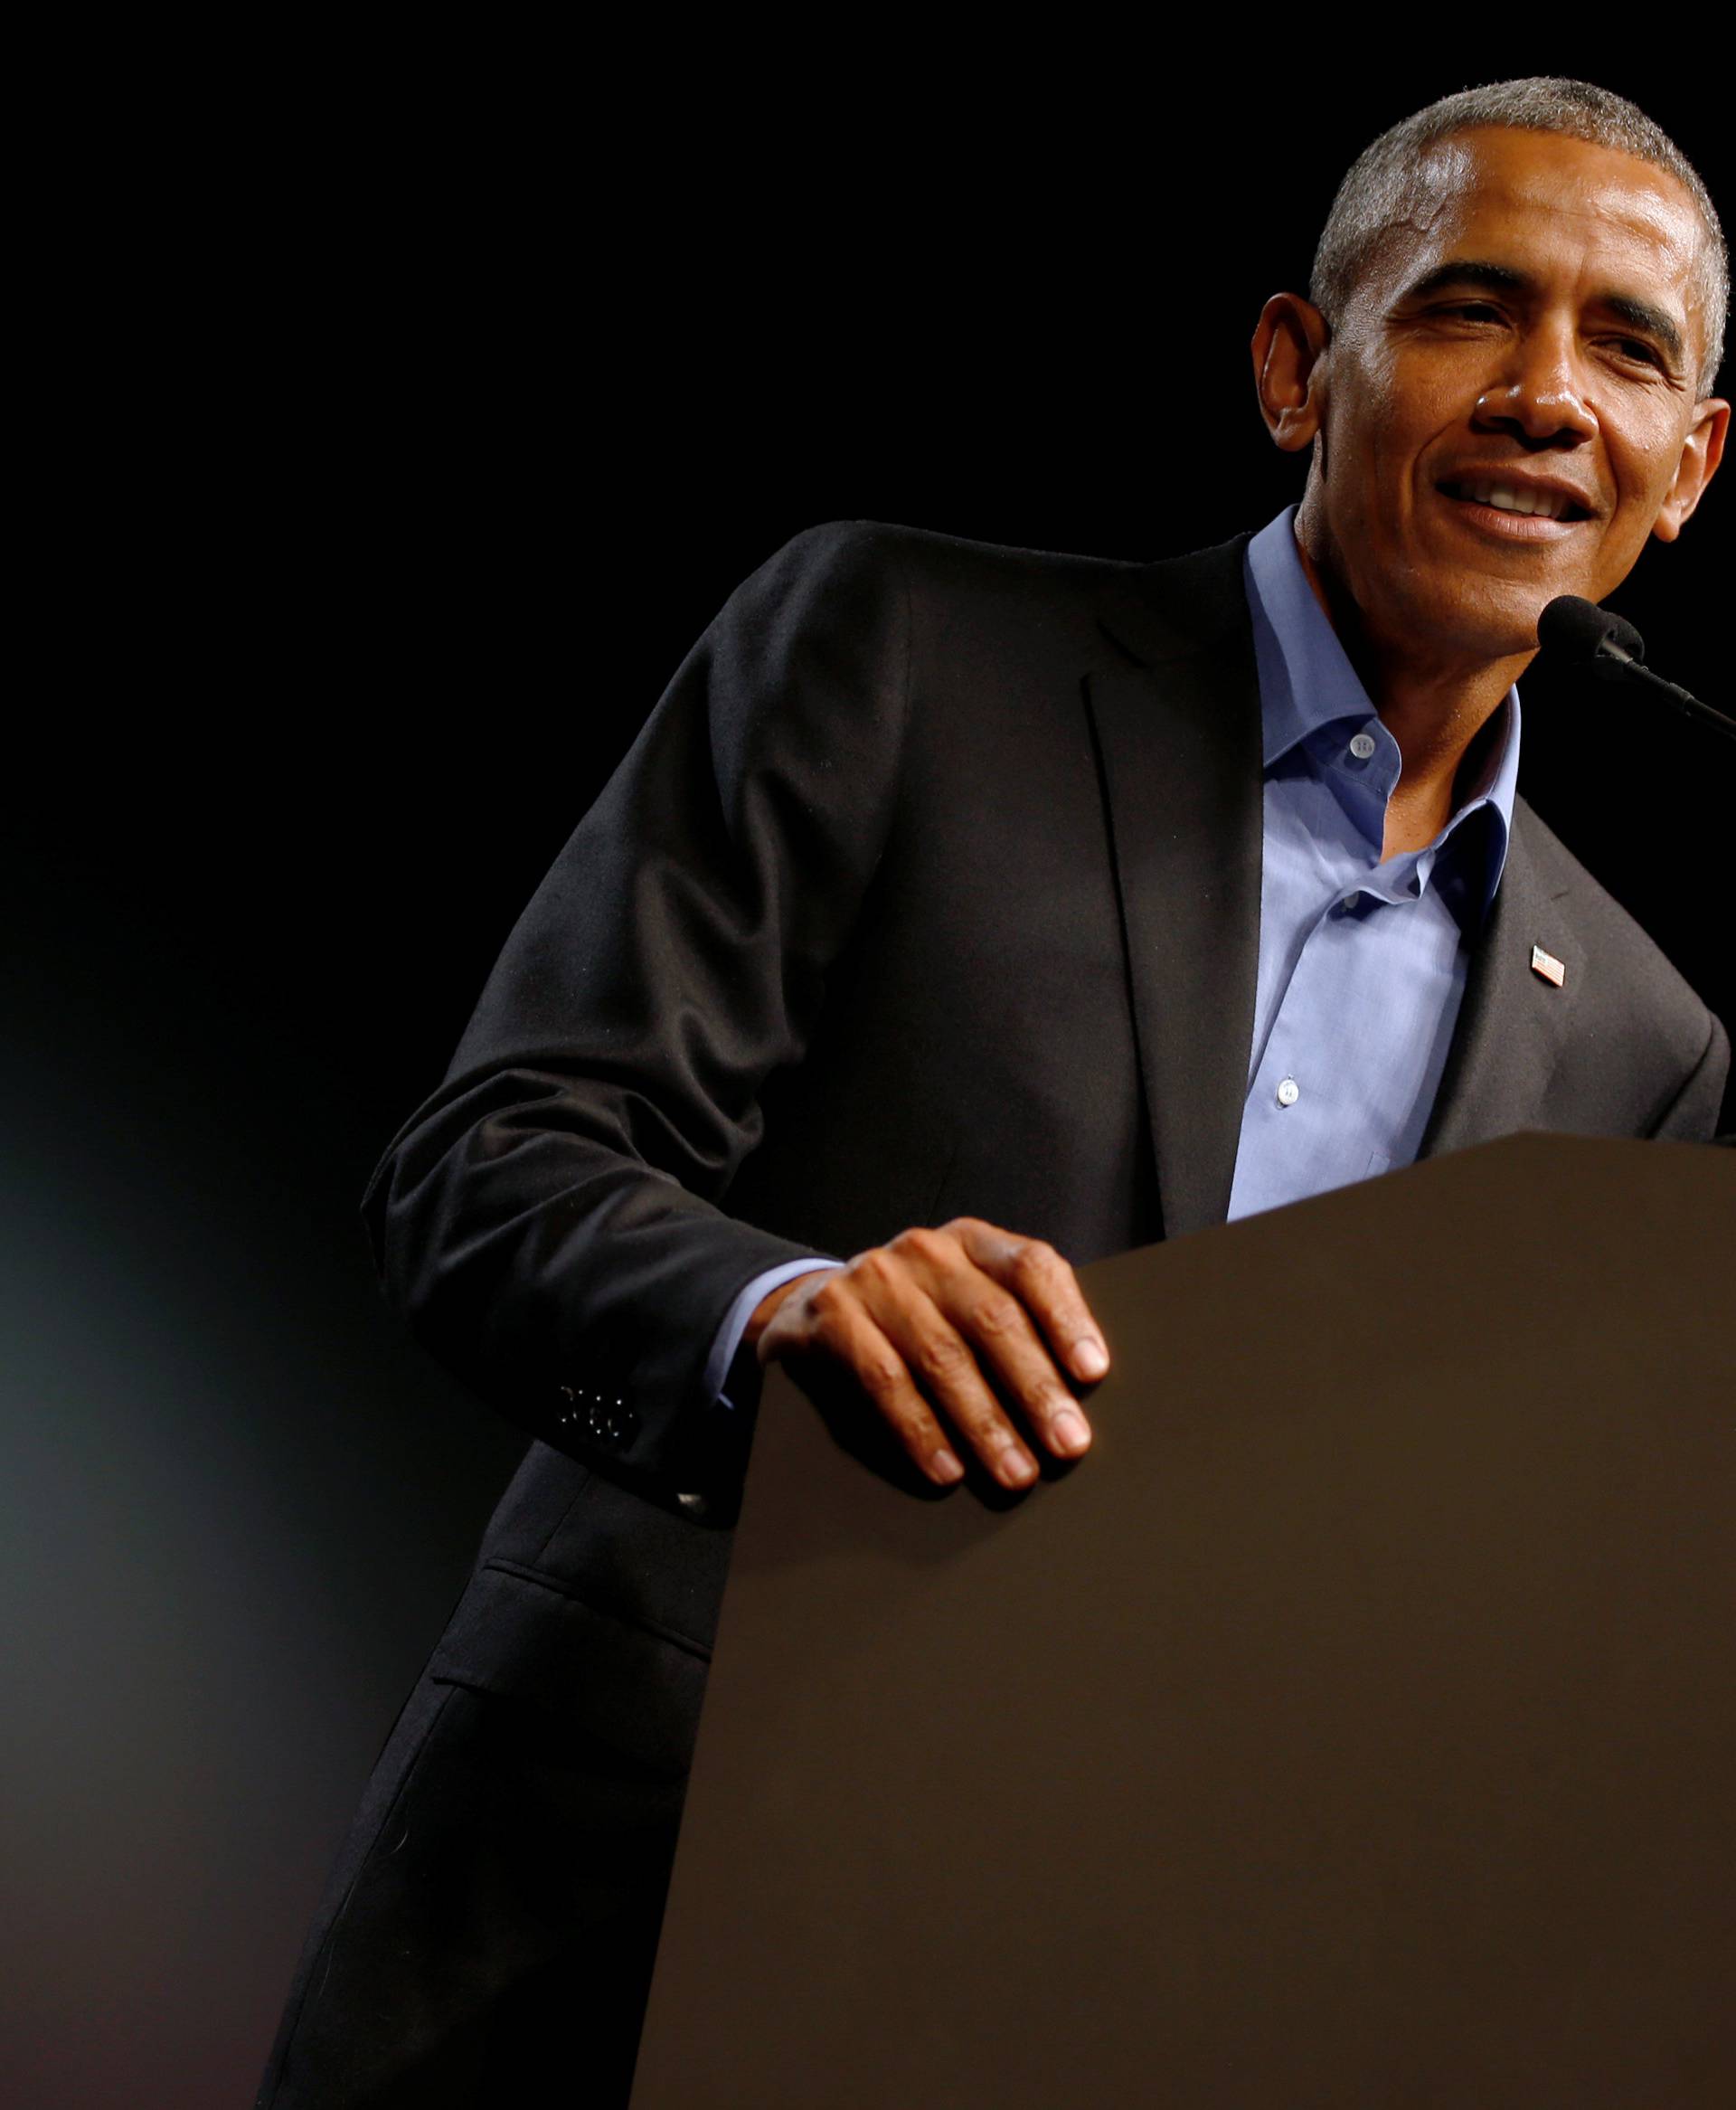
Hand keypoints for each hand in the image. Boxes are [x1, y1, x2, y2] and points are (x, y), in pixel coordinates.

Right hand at [745, 1218, 1108, 1490]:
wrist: (812, 1308)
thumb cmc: (916, 1315)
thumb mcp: (965, 1300)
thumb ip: (1016, 1324)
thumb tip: (1079, 1396)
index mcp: (972, 1241)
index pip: (1031, 1265)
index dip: (1067, 1318)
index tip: (1094, 1372)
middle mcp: (926, 1250)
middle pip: (992, 1318)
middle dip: (1035, 1388)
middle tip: (1068, 1444)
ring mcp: (876, 1279)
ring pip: (942, 1356)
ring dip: (984, 1423)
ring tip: (1015, 1472)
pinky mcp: (833, 1315)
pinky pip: (884, 1379)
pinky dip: (920, 1430)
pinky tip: (947, 1469)